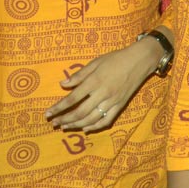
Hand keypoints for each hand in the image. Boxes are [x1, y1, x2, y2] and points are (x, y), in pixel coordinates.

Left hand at [45, 39, 160, 132]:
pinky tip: (86, 129)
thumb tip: (62, 84)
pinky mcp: (120, 105)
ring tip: (65, 127)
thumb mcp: (96, 62)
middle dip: (65, 119)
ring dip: (76, 125)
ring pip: (91, 119)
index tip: (48, 113)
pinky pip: (106, 120)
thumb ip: (79, 75)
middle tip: (54, 123)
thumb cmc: (116, 58)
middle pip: (80, 112)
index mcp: (95, 81)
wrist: (140, 60)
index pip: (72, 98)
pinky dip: (95, 127)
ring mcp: (113, 101)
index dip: (58, 108)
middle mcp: (103, 93)